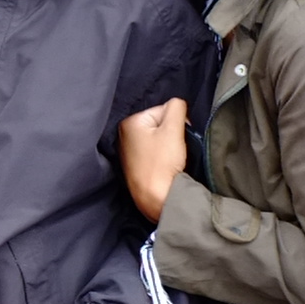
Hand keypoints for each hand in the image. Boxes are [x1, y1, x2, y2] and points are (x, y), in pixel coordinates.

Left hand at [118, 98, 191, 220]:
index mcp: (130, 122)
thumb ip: (177, 108)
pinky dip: (163, 156)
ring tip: (170, 158)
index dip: (178, 122)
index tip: (179, 137)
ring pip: (160, 138)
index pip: (165, 110)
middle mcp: (125, 134)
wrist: (157, 199)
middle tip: (175, 149)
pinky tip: (165, 165)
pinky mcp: (136, 165)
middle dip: (173, 133)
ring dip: (169, 145)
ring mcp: (129, 151)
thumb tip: (178, 105)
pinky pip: (155, 152)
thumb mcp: (173, 129)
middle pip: (161, 124)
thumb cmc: (162, 163)